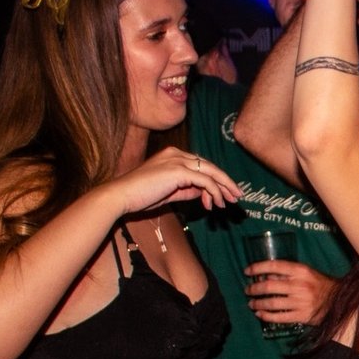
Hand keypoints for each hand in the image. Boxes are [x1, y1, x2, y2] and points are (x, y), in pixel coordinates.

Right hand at [107, 146, 240, 216]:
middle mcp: (176, 154)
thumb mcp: (169, 192)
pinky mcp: (178, 171)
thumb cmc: (141, 196)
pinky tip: (214, 204)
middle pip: (209, 166)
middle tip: (237, 195)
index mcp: (172, 155)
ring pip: (210, 172)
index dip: (215, 179)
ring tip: (228, 203)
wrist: (122, 197)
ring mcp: (177, 160)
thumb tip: (204, 193)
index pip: (200, 165)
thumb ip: (186, 189)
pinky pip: (205, 181)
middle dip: (225, 182)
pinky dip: (213, 192)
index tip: (224, 194)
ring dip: (222, 188)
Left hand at [244, 259, 336, 325]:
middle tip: (248, 290)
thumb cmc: (320, 285)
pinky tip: (260, 314)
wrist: (339, 301)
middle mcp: (299, 285)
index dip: (257, 268)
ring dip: (257, 303)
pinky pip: (279, 317)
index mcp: (300, 271)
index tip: (247, 271)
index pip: (274, 266)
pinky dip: (266, 316)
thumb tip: (265, 276)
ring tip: (252, 303)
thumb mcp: (307, 273)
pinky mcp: (302, 316)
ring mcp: (300, 302)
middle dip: (254, 289)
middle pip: (268, 286)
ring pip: (271, 303)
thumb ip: (288, 274)